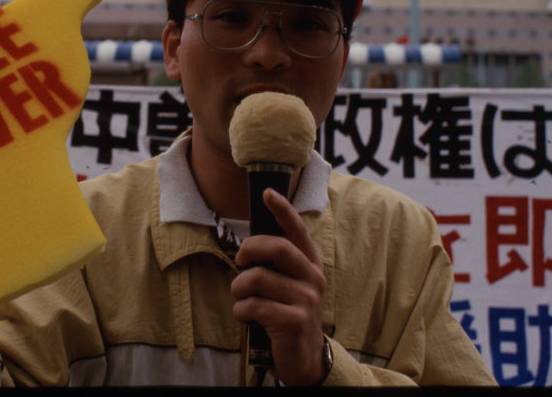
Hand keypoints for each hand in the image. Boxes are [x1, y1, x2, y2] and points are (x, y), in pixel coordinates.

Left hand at [231, 187, 327, 385]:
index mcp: (310, 265)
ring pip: (258, 278)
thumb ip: (276, 266)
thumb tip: (248, 247)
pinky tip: (246, 317)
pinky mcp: (294, 321)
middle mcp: (313, 279)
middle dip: (250, 249)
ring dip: (239, 289)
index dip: (283, 210)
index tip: (268, 193)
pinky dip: (240, 311)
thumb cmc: (288, 316)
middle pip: (277, 247)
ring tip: (241, 299)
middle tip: (239, 261)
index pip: (298, 231)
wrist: (304, 359)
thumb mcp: (289, 287)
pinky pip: (254, 305)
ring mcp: (306, 300)